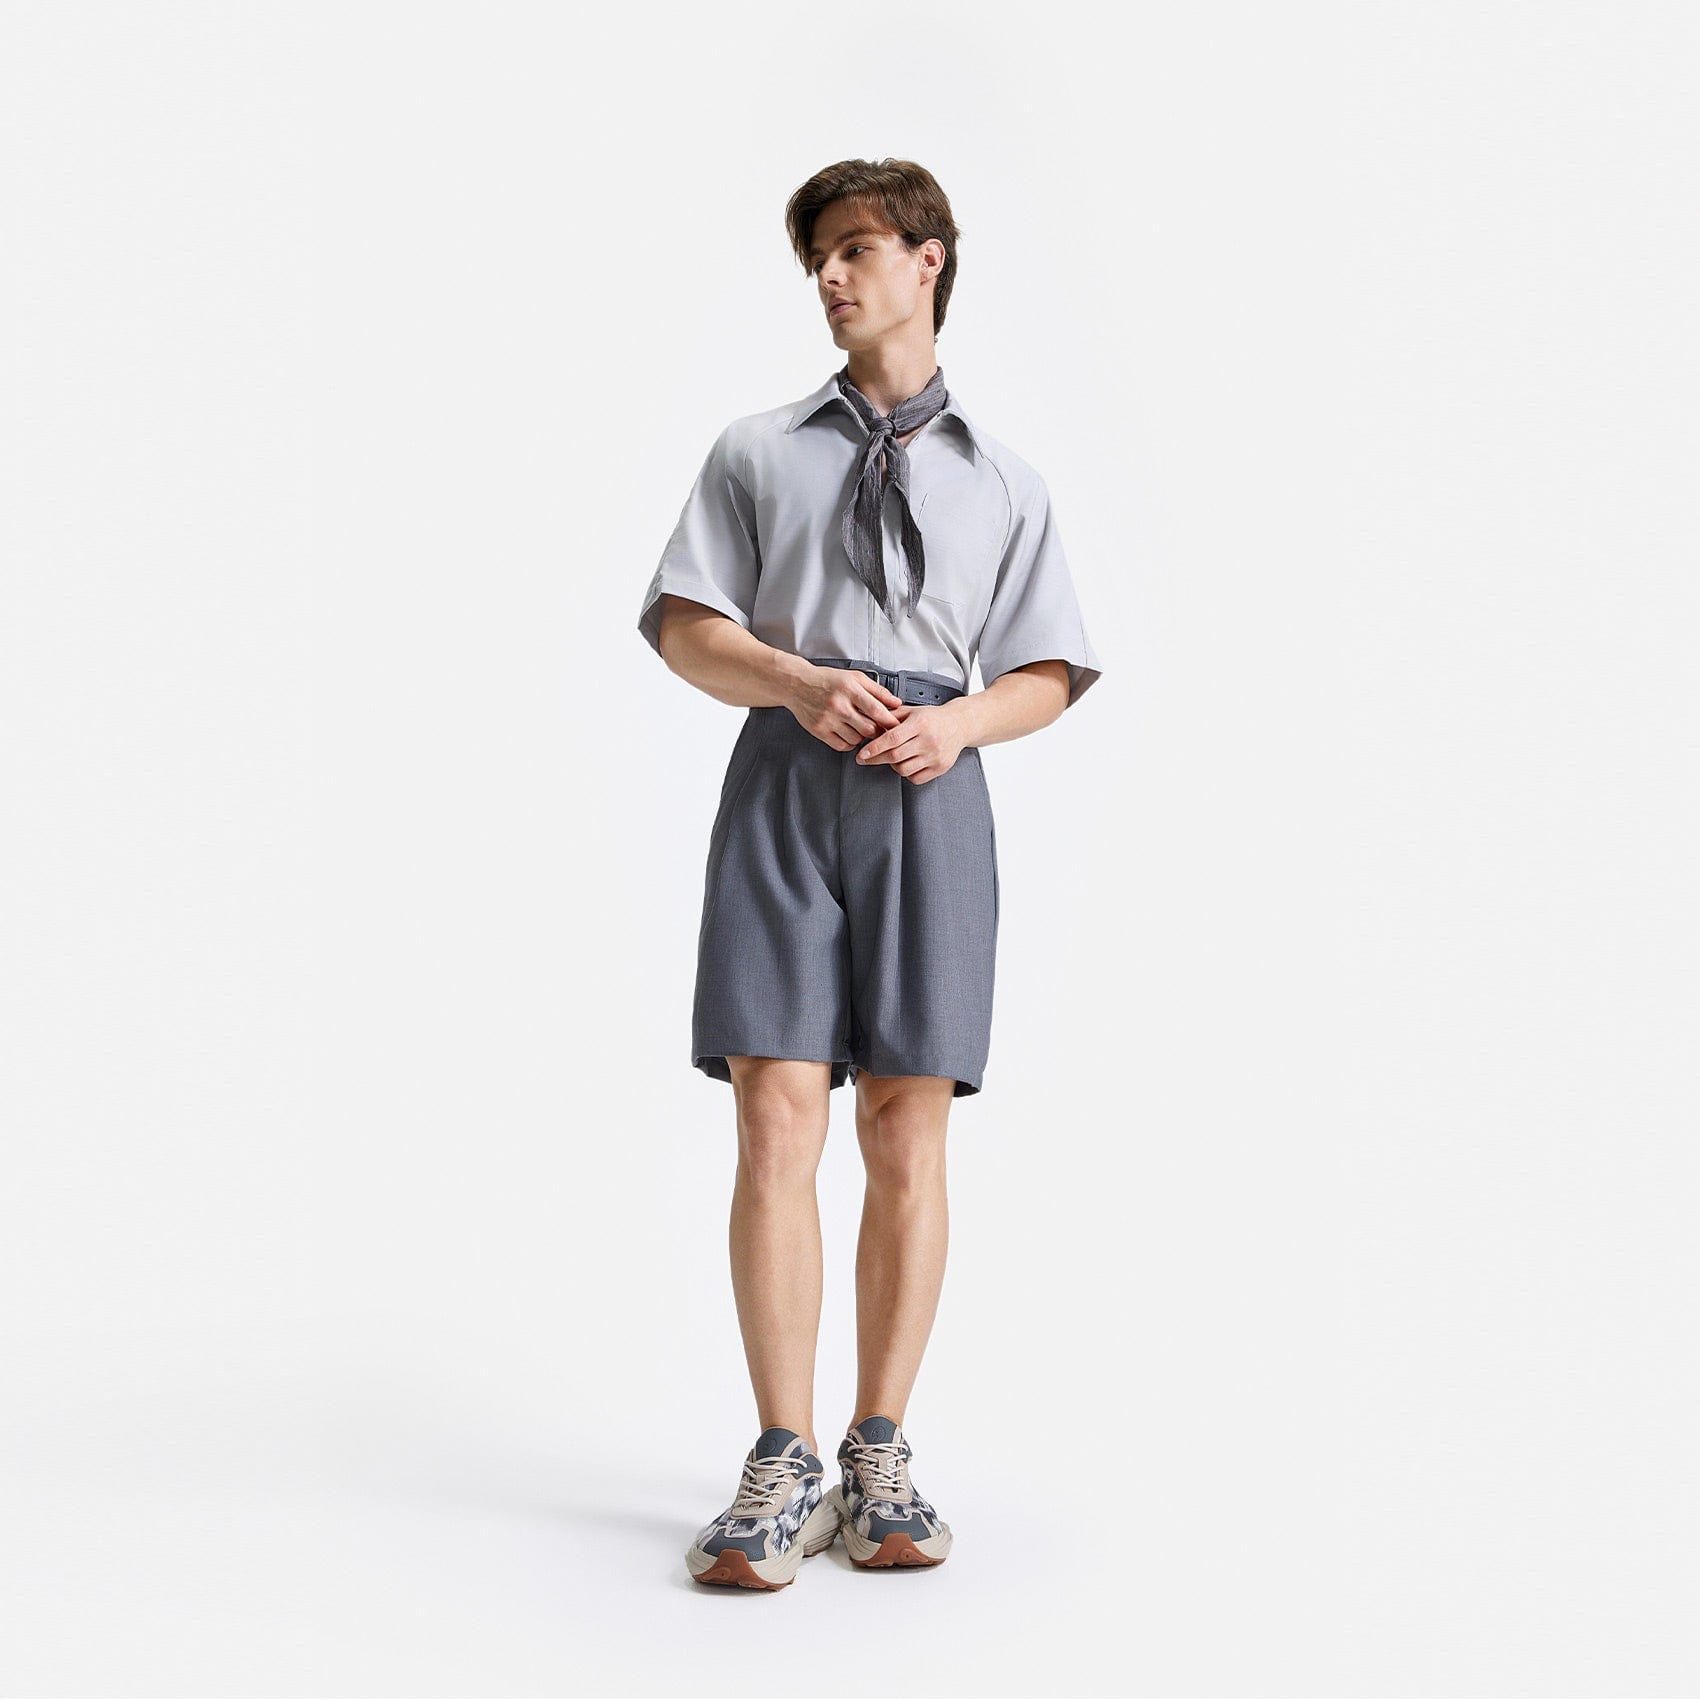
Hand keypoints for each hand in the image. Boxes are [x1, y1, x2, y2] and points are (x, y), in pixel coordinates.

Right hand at [786, 665, 905, 749]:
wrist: (797, 684)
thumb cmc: (827, 680)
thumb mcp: (854, 677)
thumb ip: (877, 690)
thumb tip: (896, 703)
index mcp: (849, 689)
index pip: (876, 710)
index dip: (889, 721)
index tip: (896, 726)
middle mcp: (838, 705)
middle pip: (868, 728)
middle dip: (878, 731)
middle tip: (879, 728)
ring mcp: (827, 719)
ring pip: (856, 739)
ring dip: (863, 737)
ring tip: (860, 727)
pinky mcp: (819, 730)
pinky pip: (842, 745)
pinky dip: (849, 742)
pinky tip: (848, 732)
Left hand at [853, 703, 965, 784]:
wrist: (959, 725)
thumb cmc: (933, 717)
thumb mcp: (911, 711)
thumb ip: (890, 717)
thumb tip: (869, 725)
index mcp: (920, 723)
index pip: (892, 739)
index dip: (874, 748)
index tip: (861, 754)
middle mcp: (929, 740)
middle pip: (895, 756)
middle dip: (876, 759)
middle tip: (865, 759)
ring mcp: (935, 756)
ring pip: (904, 769)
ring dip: (892, 765)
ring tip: (893, 756)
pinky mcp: (940, 768)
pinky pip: (915, 778)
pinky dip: (906, 773)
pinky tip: (906, 763)